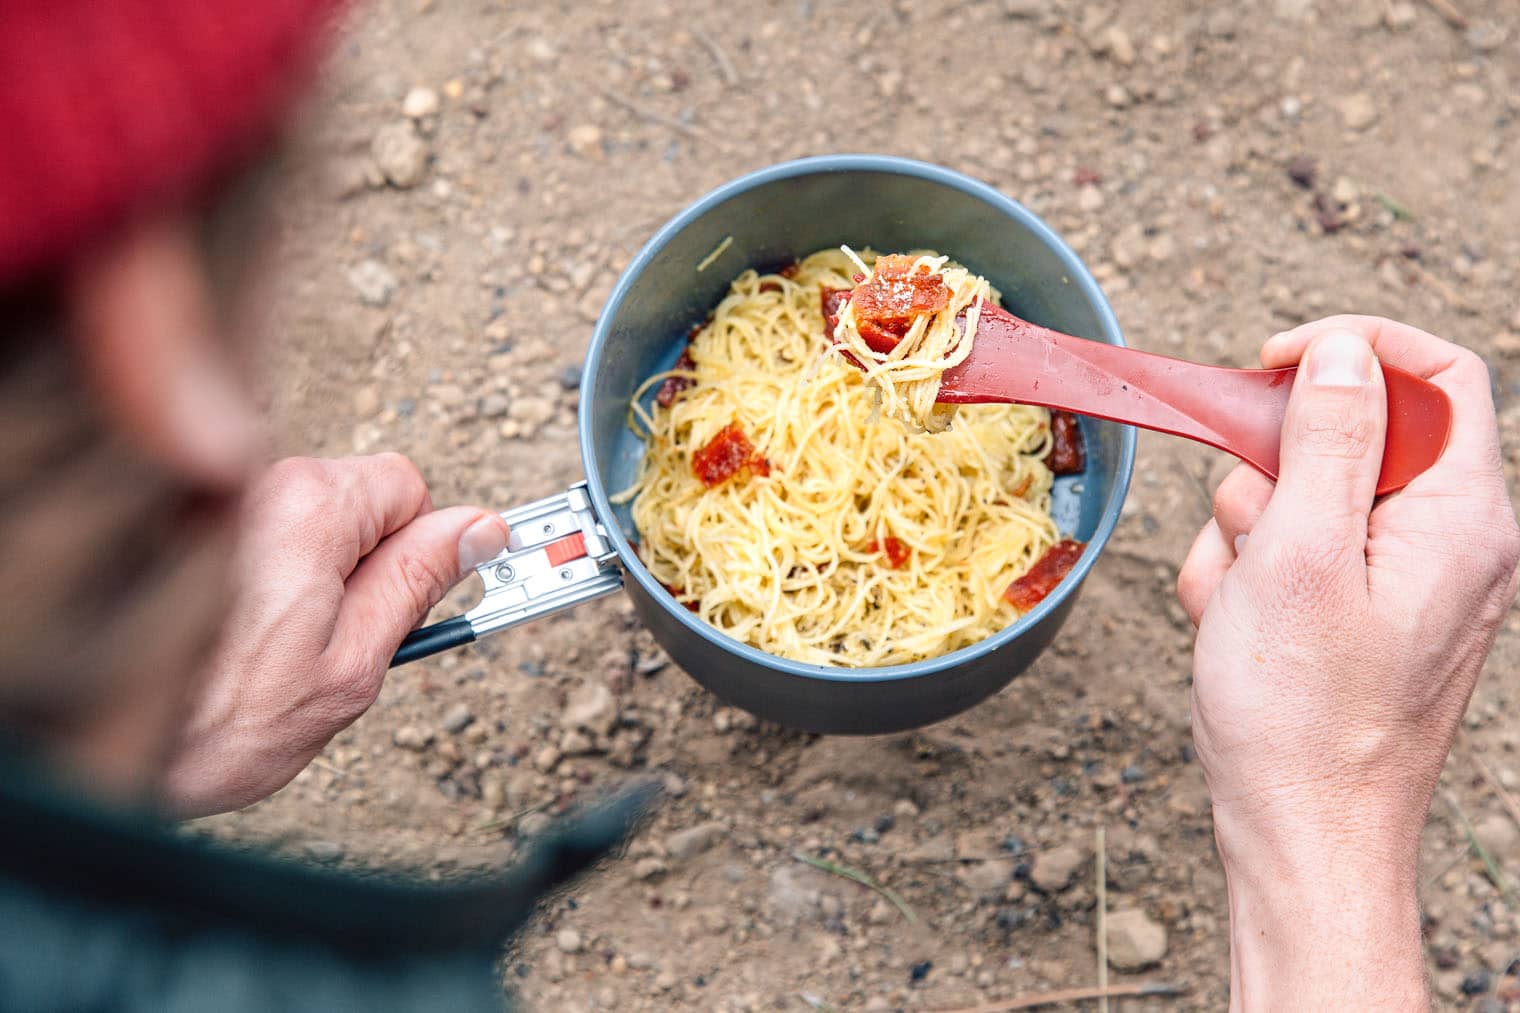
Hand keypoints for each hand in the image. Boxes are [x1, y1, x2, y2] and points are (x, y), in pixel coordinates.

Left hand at [163, 453, 509, 816]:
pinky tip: (229, 638)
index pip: (405, 485)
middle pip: (350, 498)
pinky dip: (252, 579)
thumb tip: (476, 532)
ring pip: (298, 521)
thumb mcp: (350, 667)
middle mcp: (248, 484)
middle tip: (329, 642)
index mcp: (305, 507)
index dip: (416, 549)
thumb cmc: (212, 726)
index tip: (406, 596)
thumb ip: (418, 585)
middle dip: (356, 562)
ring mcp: (205, 504)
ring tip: (268, 649)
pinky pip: (248, 537)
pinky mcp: (170, 528)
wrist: (95, 755)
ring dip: (303, 575)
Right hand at [1175, 316, 1519, 1008]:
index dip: (1353, 348)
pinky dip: (1249, 576)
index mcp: (1463, 517)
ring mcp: (1407, 579)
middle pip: (1353, 437)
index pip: (1438, 375)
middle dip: (1272, 472)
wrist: (1304, 833)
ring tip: (1237, 605)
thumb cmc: (1303, 714)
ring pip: (1306, 496)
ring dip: (1247, 535)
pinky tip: (1238, 628)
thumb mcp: (1299, 555)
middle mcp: (1451, 540)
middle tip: (1244, 530)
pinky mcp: (1366, 611)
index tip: (1272, 362)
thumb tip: (1344, 352)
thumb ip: (1328, 440)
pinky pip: (1295, 553)